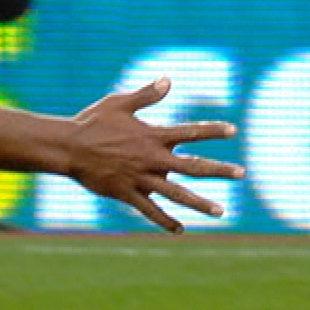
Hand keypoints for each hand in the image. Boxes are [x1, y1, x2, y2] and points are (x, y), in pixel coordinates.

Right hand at [67, 77, 246, 233]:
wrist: (68, 148)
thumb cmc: (93, 122)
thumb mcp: (119, 103)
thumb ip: (146, 95)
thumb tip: (168, 80)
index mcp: (152, 136)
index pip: (189, 132)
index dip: (212, 130)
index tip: (233, 130)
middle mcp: (151, 159)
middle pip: (192, 167)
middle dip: (219, 170)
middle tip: (241, 173)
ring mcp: (140, 178)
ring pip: (176, 194)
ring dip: (200, 203)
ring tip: (221, 211)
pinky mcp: (127, 194)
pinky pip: (150, 210)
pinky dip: (165, 220)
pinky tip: (179, 229)